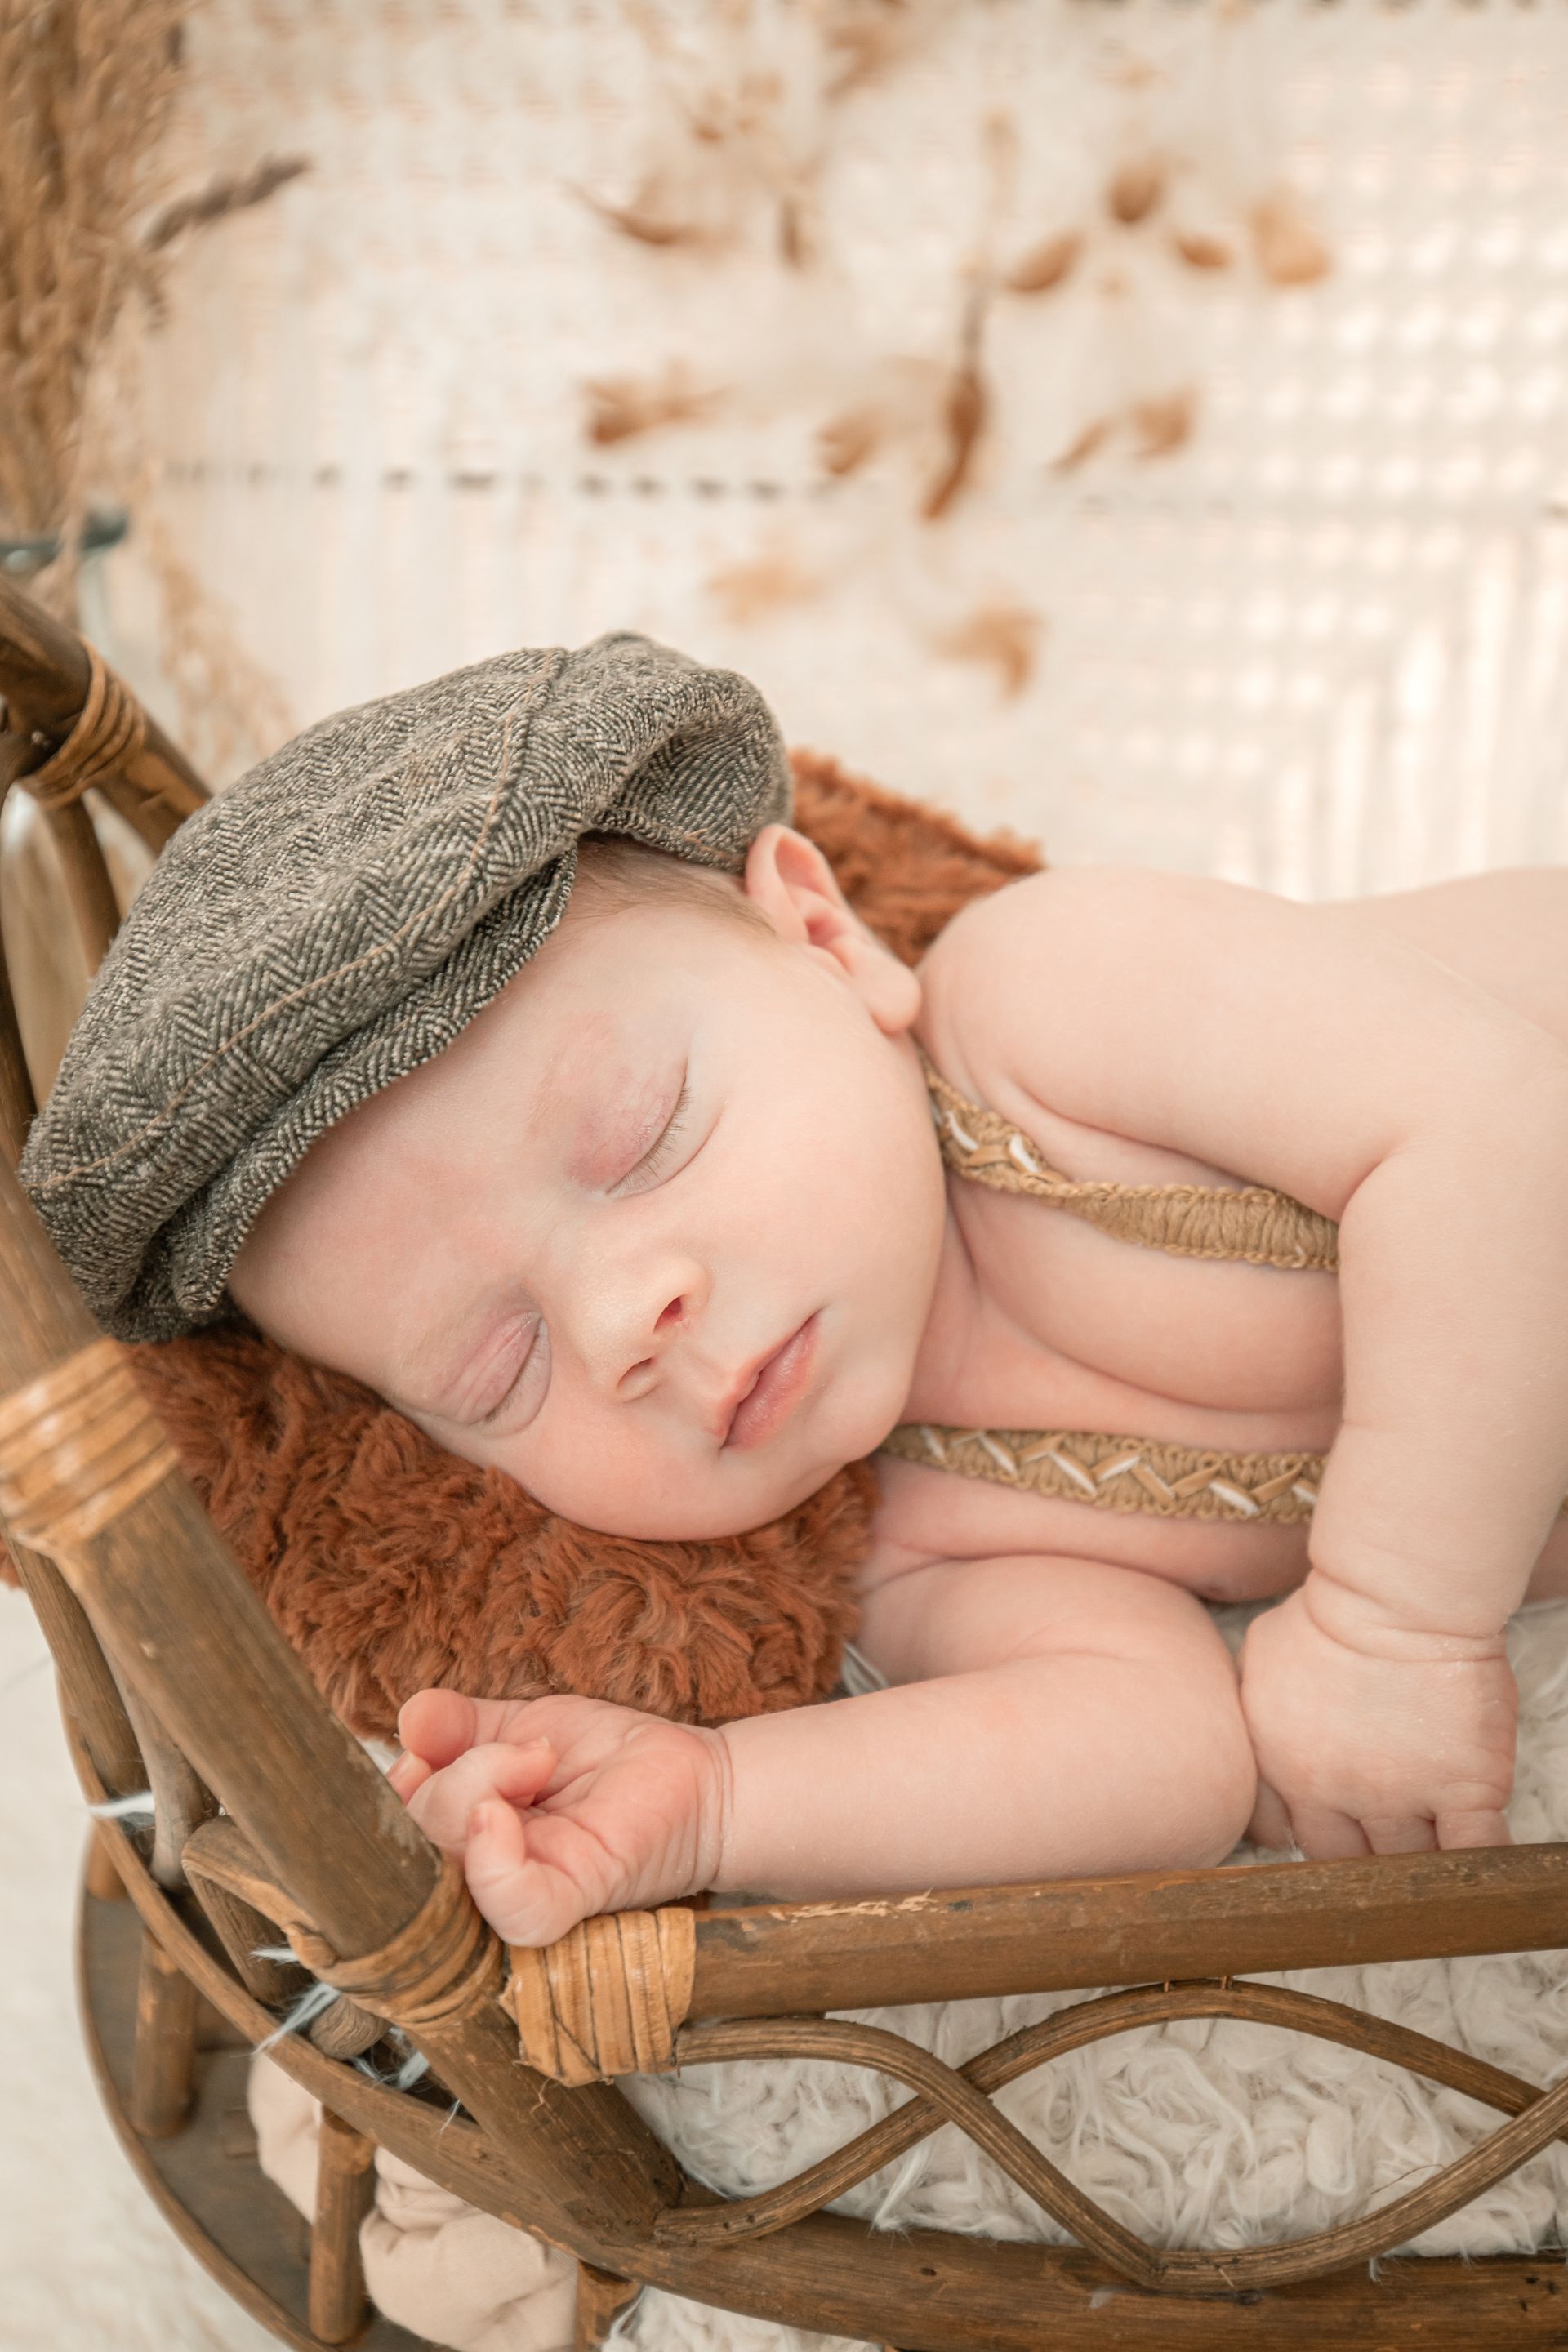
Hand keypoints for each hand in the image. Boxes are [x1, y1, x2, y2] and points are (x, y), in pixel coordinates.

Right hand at [387, 1688, 728, 1945]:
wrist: (701, 1781)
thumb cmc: (612, 1761)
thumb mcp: (520, 1726)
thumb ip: (458, 1725)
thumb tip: (407, 1718)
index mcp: (462, 1839)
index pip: (391, 1824)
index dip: (400, 1778)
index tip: (436, 1740)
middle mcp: (481, 1877)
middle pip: (413, 1833)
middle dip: (458, 1770)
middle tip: (531, 1749)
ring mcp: (521, 1893)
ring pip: (449, 1855)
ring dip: (484, 1781)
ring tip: (542, 1758)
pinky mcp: (569, 1901)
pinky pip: (510, 1904)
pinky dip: (492, 1861)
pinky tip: (498, 1815)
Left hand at [1237, 1582, 1515, 1856]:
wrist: (1392, 1599)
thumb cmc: (1329, 1612)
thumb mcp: (1260, 1657)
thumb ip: (1256, 1706)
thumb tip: (1263, 1723)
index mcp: (1280, 1766)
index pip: (1280, 1834)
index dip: (1304, 1833)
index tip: (1324, 1826)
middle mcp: (1332, 1794)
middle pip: (1344, 1859)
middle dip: (1360, 1856)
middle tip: (1382, 1838)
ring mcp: (1398, 1796)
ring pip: (1406, 1863)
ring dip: (1419, 1860)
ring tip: (1432, 1845)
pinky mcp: (1462, 1790)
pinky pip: (1473, 1851)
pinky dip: (1478, 1860)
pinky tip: (1477, 1849)